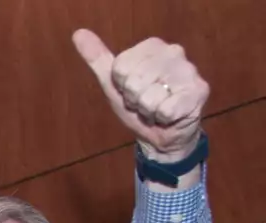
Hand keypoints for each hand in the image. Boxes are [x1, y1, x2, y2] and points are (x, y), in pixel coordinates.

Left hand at [73, 30, 208, 161]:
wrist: (162, 134)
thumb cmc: (138, 105)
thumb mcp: (113, 83)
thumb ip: (98, 59)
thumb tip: (78, 34)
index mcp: (152, 46)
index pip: (120, 68)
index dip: (121, 86)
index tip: (131, 90)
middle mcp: (174, 52)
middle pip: (133, 82)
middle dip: (134, 100)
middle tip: (145, 102)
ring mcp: (189, 70)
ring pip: (149, 97)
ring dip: (148, 111)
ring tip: (157, 108)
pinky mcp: (198, 91)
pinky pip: (166, 109)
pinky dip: (163, 118)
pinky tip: (170, 114)